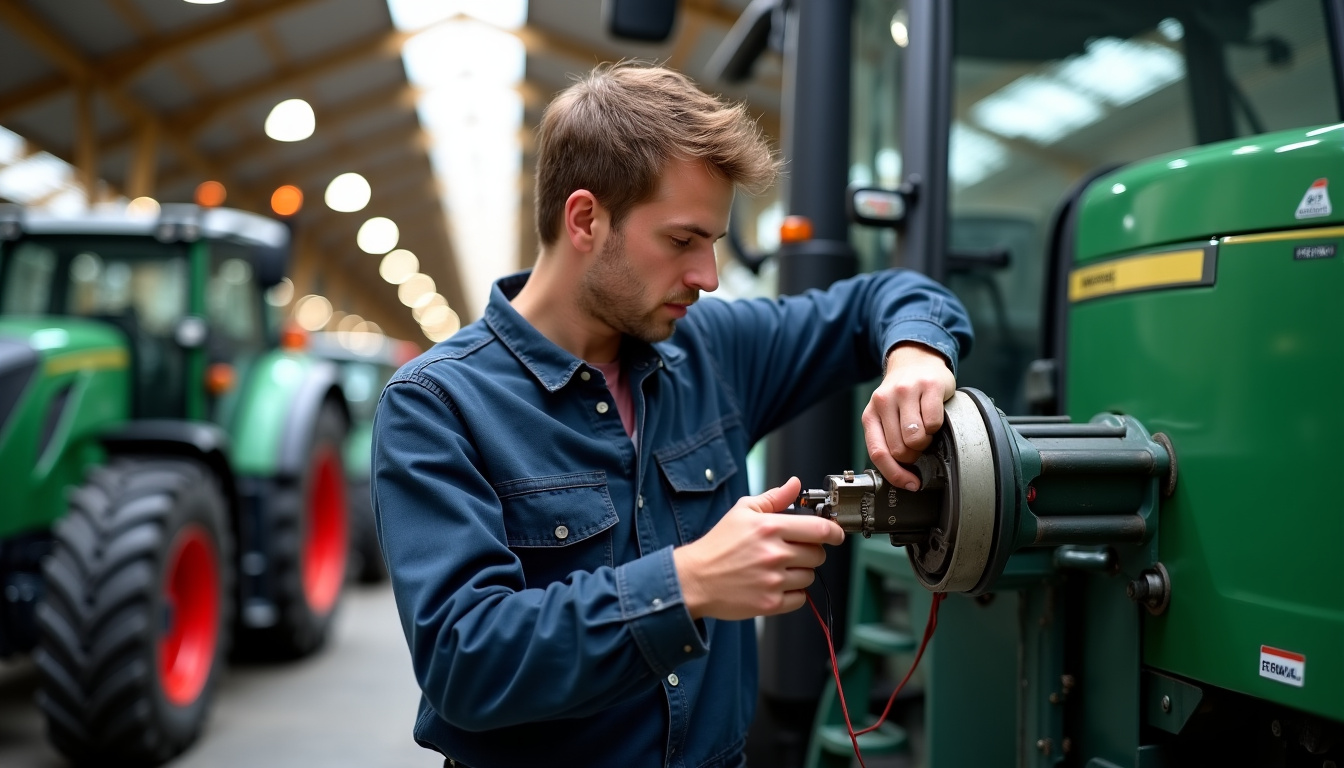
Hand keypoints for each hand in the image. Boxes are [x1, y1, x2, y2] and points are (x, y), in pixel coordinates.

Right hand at [673, 477, 844, 620]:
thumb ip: (773, 498)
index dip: (834, 531)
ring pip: (810, 576)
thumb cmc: (718, 545)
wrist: (694, 579)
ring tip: (778, 568)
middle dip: (811, 551)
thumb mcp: (743, 511)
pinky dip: (793, 593)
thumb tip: (795, 484)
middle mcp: (774, 554)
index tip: (835, 534)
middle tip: (793, 551)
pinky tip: (776, 584)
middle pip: (818, 554)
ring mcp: (773, 580)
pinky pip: (800, 598)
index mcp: (770, 527)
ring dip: (800, 572)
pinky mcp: (770, 603)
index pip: (820, 529)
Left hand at [862, 342, 956, 489]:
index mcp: (871, 414)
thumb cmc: (902, 395)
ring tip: (924, 430)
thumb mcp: (886, 416)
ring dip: (925, 441)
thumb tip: (901, 474)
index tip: (910, 483)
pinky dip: (937, 426)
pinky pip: (934, 422)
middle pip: (900, 449)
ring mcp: (906, 391)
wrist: (916, 360)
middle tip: (917, 444)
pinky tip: (933, 416)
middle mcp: (885, 401)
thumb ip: (887, 440)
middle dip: (913, 454)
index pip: (878, 453)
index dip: (895, 474)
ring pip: (916, 438)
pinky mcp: (929, 386)